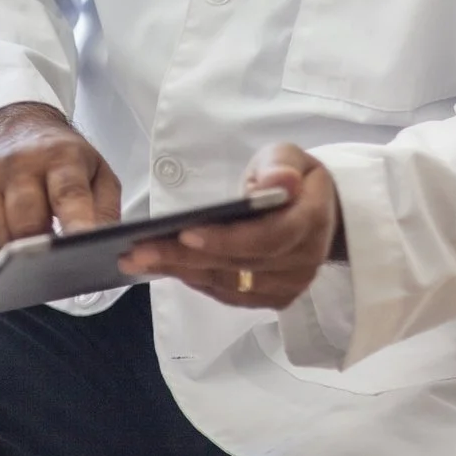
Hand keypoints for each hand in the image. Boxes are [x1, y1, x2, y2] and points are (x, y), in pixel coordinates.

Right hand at [0, 102, 120, 267]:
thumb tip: (101, 251)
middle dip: (37, 254)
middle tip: (50, 268)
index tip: (80, 253)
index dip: (76, 226)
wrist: (12, 124)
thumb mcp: (98, 173)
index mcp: (60, 157)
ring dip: (9, 261)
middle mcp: (18, 163)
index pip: (69, 195)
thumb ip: (105, 211)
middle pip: (24, 223)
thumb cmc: (60, 157)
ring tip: (24, 269)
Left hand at [119, 143, 342, 309]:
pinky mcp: (275, 298)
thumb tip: (277, 182)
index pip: (268, 237)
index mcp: (311, 221)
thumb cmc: (295, 178)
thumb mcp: (288, 157)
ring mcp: (290, 285)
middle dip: (184, 258)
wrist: (317, 209)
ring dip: (181, 273)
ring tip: (137, 260)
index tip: (184, 232)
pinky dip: (197, 283)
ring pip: (230, 284)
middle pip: (239, 266)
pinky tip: (165, 269)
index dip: (226, 239)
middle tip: (137, 251)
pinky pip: (231, 296)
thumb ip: (280, 166)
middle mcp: (304, 261)